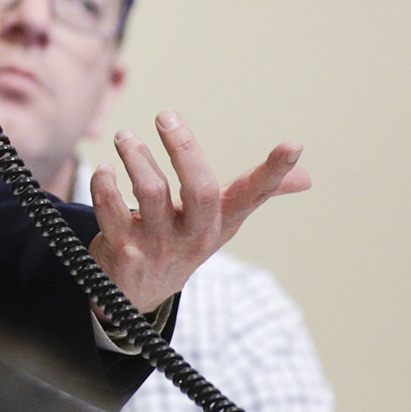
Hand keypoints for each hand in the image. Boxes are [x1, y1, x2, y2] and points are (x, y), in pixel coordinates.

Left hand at [86, 109, 308, 313]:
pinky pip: (112, 212)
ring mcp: (159, 245)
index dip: (274, 171)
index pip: (255, 194)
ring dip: (136, 158)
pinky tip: (103, 170)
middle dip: (184, 149)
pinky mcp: (124, 251)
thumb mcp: (222, 223)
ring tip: (125, 138)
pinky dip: (104, 185)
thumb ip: (258, 193)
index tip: (293, 144)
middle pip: (201, 190)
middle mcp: (195, 234)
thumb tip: (307, 177)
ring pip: (151, 193)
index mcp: (223, 221)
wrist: (135, 295)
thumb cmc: (182, 241)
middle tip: (165, 116)